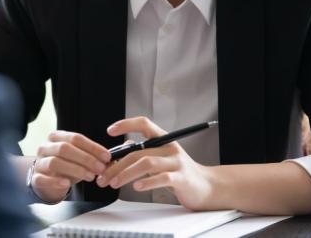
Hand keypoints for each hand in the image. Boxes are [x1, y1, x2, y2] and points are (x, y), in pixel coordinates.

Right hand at [30, 130, 111, 202]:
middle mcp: (46, 146)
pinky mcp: (35, 178)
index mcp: (57, 137)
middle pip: (65, 148)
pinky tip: (67, 184)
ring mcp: (39, 162)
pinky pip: (43, 178)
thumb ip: (91, 157)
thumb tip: (110, 161)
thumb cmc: (65, 165)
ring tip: (90, 176)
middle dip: (86, 158)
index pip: (76, 138)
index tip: (106, 156)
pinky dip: (56, 181)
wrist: (45, 178)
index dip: (92, 147)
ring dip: (75, 169)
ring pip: (55, 162)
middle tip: (100, 168)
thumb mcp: (77, 158)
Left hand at [95, 117, 214, 210]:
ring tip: (114, 183)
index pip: (143, 123)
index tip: (110, 131)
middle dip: (117, 164)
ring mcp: (176, 162)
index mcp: (164, 138)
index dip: (126, 124)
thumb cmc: (179, 172)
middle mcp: (170, 147)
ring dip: (126, 173)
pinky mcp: (181, 178)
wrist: (207, 187)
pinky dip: (147, 182)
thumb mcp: (160, 157)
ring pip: (147, 163)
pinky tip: (136, 187)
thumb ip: (143, 152)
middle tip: (103, 176)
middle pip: (138, 150)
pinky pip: (162, 178)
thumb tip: (120, 149)